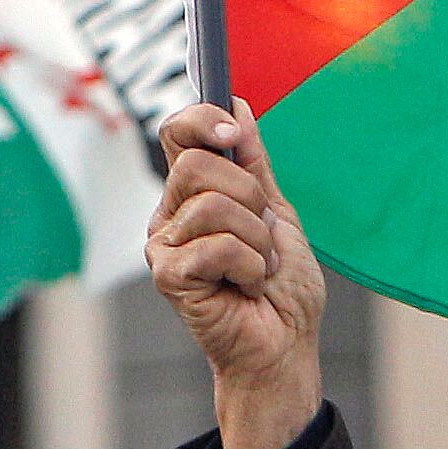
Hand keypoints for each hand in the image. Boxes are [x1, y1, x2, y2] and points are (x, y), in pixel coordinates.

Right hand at [147, 99, 327, 448]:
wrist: (284, 344)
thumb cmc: (279, 286)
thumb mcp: (276, 211)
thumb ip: (253, 163)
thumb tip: (235, 105)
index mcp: (192, 195)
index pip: (178, 134)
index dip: (202, 120)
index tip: (233, 129)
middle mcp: (169, 217)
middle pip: (197, 165)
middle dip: (250, 195)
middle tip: (262, 233)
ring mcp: (163, 247)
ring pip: (212, 205)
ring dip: (257, 239)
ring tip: (260, 267)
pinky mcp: (168, 277)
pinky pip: (216, 245)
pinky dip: (250, 266)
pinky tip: (249, 286)